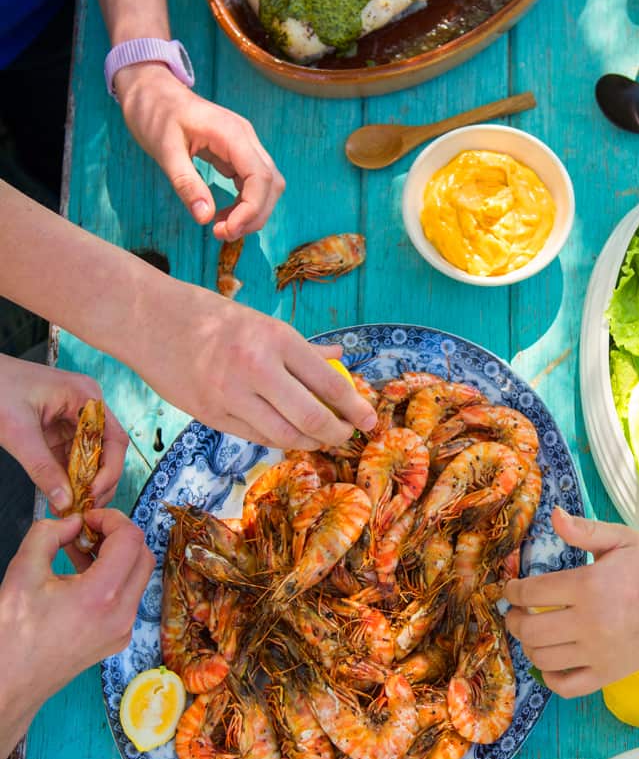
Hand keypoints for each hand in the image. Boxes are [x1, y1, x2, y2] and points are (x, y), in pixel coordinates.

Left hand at [0, 356, 127, 513]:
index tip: (93, 494)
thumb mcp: (18, 432)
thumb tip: (64, 500)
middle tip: (84, 508)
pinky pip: (70, 456)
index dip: (109, 470)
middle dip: (97, 481)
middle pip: (105, 450)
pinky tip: (61, 494)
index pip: (114, 439)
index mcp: (85, 396)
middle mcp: (85, 405)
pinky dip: (67, 476)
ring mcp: (71, 416)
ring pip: (89, 456)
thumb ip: (42, 468)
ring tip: (70, 507)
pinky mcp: (57, 427)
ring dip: (82, 482)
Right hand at [0, 510, 154, 758]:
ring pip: (139, 577)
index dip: (112, 518)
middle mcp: (122, 614)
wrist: (10, 682)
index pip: (131, 539)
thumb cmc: (12, 634)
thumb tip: (72, 521)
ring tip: (80, 551)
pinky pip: (129, 598)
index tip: (88, 517)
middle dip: (119, 535)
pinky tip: (82, 576)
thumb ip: (48, 534)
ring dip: (117, 556)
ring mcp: (123, 630)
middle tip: (88, 531)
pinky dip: (114, 579)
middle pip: (143, 556)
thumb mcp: (22, 571)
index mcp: (102, 596)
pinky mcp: (117, 639)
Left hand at [115, 64, 284, 240]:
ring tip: (222, 227)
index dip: (251, 210)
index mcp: (232, 134)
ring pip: (267, 186)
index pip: (260, 178)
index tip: (226, 230)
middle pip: (271, 184)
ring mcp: (244, 146)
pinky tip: (223, 215)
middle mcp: (246, 139)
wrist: (151, 90)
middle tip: (223, 234)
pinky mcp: (237, 155)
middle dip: (254, 215)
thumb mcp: (164, 149)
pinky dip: (243, 205)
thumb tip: (205, 218)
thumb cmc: (154, 113)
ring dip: (251, 212)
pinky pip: (252, 184)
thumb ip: (186, 183)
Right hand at [126, 282, 377, 449]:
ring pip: (283, 436)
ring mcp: (230, 395)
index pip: (328, 383)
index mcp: (275, 338)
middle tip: (346, 434)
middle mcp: (256, 368)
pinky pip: (253, 437)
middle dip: (336, 432)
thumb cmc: (211, 317)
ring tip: (318, 438)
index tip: (369, 419)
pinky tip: (286, 435)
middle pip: (310, 418)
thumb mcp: (261, 323)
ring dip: (307, 442)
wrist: (148, 319)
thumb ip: (302, 348)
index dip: (354, 406)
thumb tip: (339, 359)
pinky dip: (276, 440)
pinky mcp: (209, 414)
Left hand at [503, 507, 638, 697]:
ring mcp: (599, 652)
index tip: (512, 588)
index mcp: (589, 586)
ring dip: (528, 645)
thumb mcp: (620, 539)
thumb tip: (554, 516)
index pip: (532, 592)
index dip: (514, 590)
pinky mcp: (609, 674)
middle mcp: (590, 622)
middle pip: (530, 628)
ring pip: (542, 657)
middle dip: (514, 619)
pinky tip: (551, 661)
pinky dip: (550, 677)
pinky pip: (566, 686)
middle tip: (516, 612)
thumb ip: (584, 530)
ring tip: (532, 632)